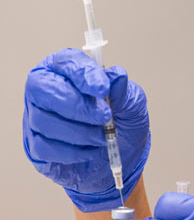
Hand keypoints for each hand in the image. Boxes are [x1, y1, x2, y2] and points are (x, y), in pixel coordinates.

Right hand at [23, 48, 149, 211]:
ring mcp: (36, 116)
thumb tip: (116, 76)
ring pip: (43, 120)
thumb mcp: (132, 104)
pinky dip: (72, 151)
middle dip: (76, 105)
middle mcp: (46, 89)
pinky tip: (89, 150)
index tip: (103, 89)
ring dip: (79, 132)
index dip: (83, 74)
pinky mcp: (35, 145)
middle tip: (105, 116)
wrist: (121, 157)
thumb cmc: (123, 122)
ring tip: (103, 136)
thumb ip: (124, 91)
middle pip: (43, 88)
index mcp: (69, 69)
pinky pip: (44, 147)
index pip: (67, 62)